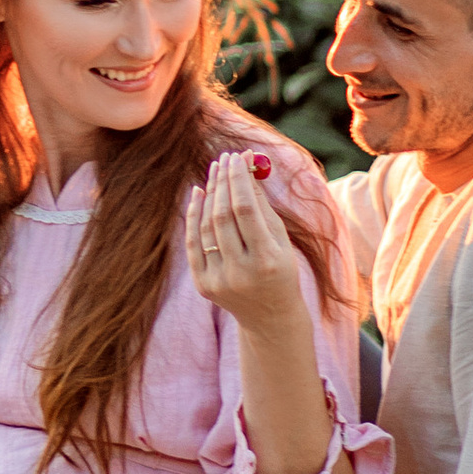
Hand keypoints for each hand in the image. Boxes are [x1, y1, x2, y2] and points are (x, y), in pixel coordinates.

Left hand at [183, 148, 301, 328]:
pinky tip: (198, 193)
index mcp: (266, 261)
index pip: (245, 210)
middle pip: (222, 217)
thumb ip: (261, 205)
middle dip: (223, 183)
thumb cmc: (280, 269)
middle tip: (223, 159)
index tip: (236, 157)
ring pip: (205, 227)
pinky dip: (193, 216)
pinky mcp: (203, 285)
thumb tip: (245, 166)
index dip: (238, 180)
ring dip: (209, 195)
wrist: (269, 316)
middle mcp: (240, 272)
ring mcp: (218, 281)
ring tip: (214, 171)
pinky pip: (192, 243)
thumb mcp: (280, 239)